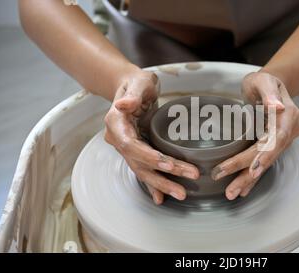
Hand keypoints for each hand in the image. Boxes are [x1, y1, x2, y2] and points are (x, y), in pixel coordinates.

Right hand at [104, 69, 199, 204]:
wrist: (130, 87)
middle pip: (139, 163)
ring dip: (161, 185)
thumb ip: (133, 94)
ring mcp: (127, 147)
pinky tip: (162, 198)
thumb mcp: (138, 82)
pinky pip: (145, 169)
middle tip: (182, 189)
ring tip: (180, 194)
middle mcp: (119, 139)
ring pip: (143, 170)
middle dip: (161, 178)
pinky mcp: (137, 150)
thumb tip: (122, 105)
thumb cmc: (137, 82)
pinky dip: (153, 185)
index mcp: (116, 123)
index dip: (148, 156)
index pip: (131, 145)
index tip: (168, 164)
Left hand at [211, 71, 298, 199]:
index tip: (251, 168)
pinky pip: (261, 162)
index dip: (265, 155)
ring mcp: (280, 140)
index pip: (277, 138)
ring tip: (232, 193)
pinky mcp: (271, 145)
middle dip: (249, 174)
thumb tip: (277, 107)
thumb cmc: (264, 81)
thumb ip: (269, 92)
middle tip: (230, 189)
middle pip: (269, 155)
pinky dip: (251, 176)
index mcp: (288, 116)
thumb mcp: (264, 80)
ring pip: (264, 163)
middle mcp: (287, 131)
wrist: (270, 85)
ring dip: (248, 180)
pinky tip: (242, 189)